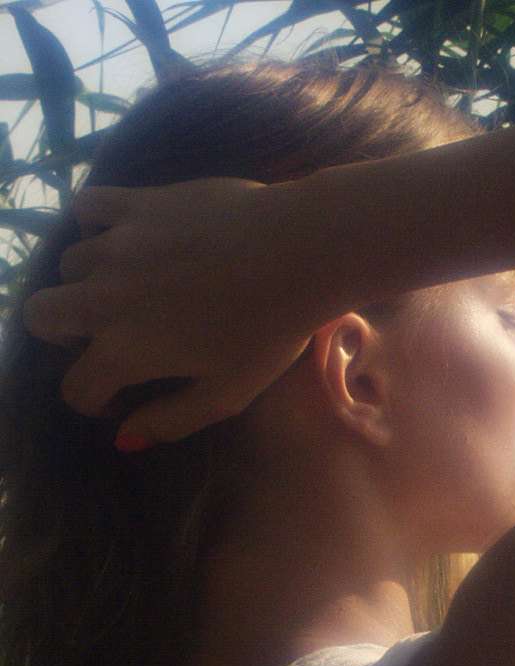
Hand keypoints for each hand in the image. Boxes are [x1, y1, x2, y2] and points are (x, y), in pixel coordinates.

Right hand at [22, 176, 322, 446]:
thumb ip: (170, 421)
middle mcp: (104, 297)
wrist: (298, 253)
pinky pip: (87, 208)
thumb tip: (124, 438)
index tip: (124, 396)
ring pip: (68, 265)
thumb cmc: (268, 333)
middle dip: (65, 334)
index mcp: (124, 351)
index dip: (97, 400)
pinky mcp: (135, 203)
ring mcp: (115, 245)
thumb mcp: (226, 395)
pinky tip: (126, 239)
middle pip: (41, 316)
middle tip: (109, 336)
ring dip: (89, 282)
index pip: (76, 388)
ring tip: (132, 289)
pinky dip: (95, 225)